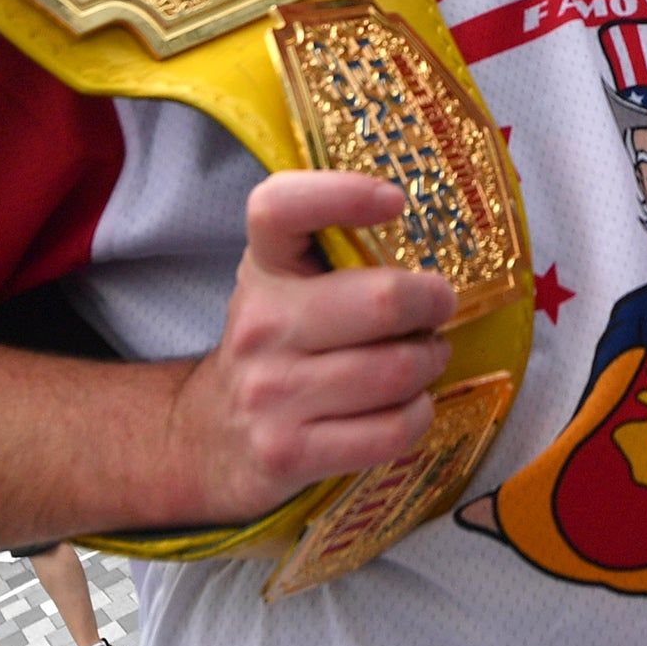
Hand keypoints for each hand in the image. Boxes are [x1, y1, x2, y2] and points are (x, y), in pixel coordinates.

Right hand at [164, 172, 458, 522]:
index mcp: (264, 267)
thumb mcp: (285, 284)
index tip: (394, 201)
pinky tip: (410, 405)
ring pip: (396, 369)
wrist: (207, 440)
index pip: (279, 208)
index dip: (342, 193)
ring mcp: (271, 392)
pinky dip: (418, 415)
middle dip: (433, 303)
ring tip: (425, 358)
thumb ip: (339, 251)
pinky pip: (390, 430)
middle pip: (382, 300)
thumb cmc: (275, 346)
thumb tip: (440, 237)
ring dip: (431, 362)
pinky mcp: (288, 452)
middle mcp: (260, 324)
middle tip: (438, 308)